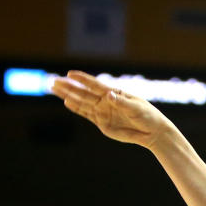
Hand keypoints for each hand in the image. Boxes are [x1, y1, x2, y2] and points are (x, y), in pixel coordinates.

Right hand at [50, 70, 170, 148]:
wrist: (151, 131)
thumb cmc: (147, 116)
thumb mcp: (136, 108)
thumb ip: (121, 102)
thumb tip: (109, 95)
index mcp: (114, 93)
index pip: (94, 85)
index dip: (82, 79)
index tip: (70, 74)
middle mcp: (105, 100)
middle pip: (83, 93)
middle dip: (69, 87)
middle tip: (54, 81)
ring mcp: (102, 112)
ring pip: (81, 102)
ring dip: (68, 96)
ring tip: (55, 89)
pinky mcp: (102, 123)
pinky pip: (86, 114)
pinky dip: (76, 108)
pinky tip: (67, 102)